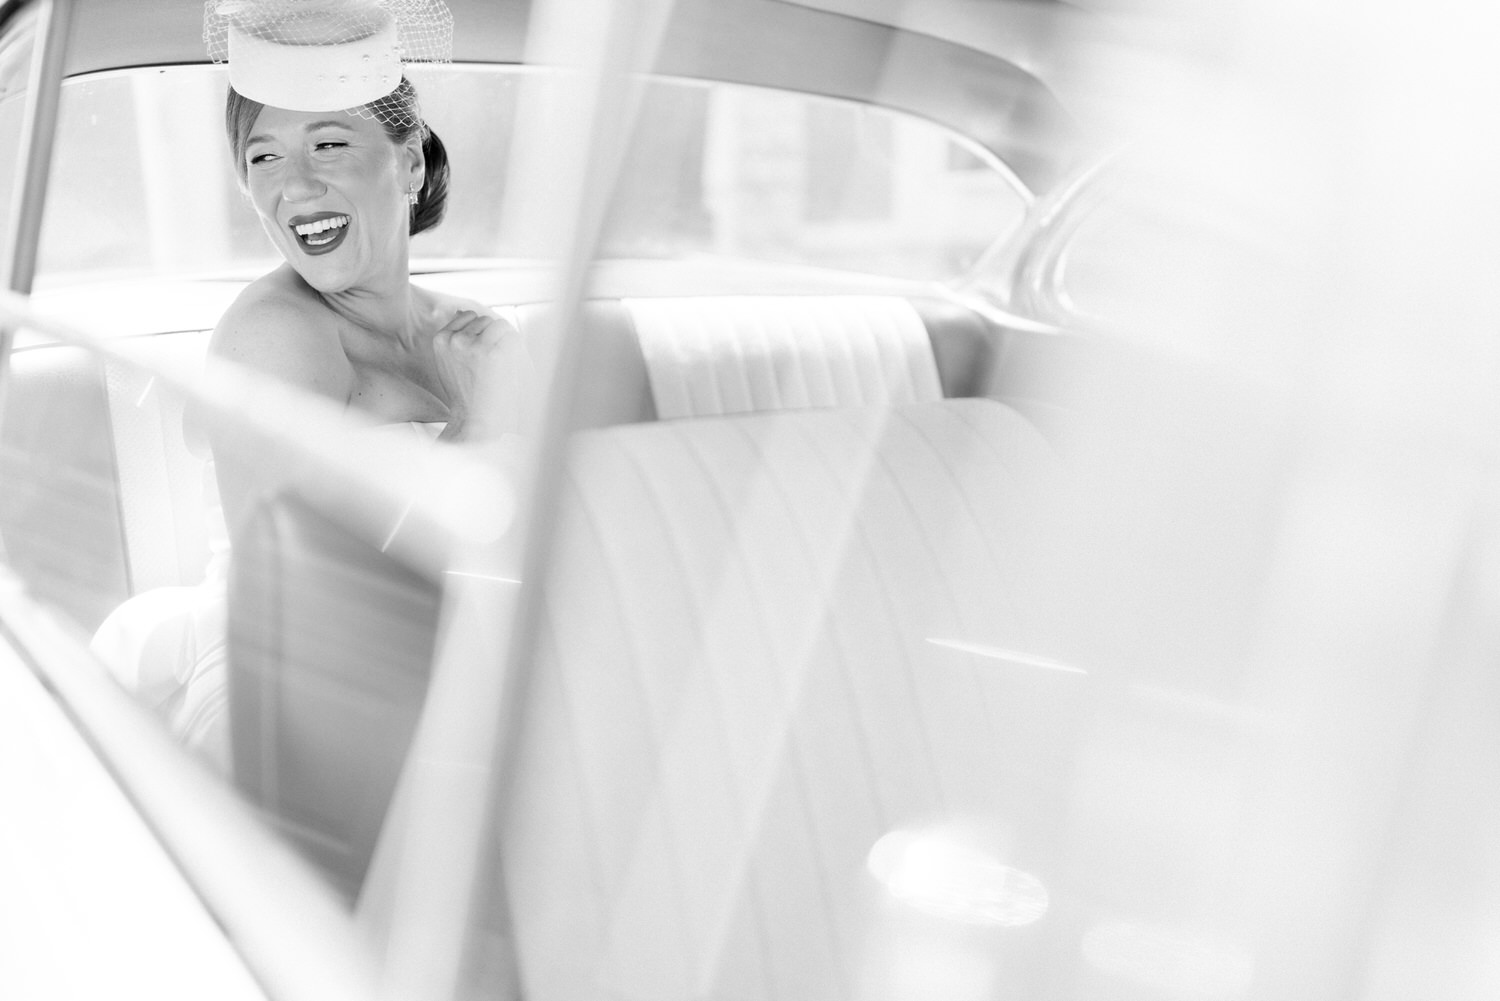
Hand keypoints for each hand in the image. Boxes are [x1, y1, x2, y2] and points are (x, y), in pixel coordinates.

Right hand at [431, 308, 526, 438]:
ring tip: (499, 363)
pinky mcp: (491, 353)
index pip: (467, 316)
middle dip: (493, 335)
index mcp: (441, 340)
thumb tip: (460, 311)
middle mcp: (455, 340)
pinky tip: (507, 366)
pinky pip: (511, 337)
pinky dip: (514, 349)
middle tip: (493, 361)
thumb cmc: (465, 393)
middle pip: (485, 319)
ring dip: (505, 341)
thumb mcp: (449, 361)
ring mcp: (472, 345)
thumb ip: (454, 336)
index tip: (482, 350)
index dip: (480, 331)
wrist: (474, 417)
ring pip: (499, 325)